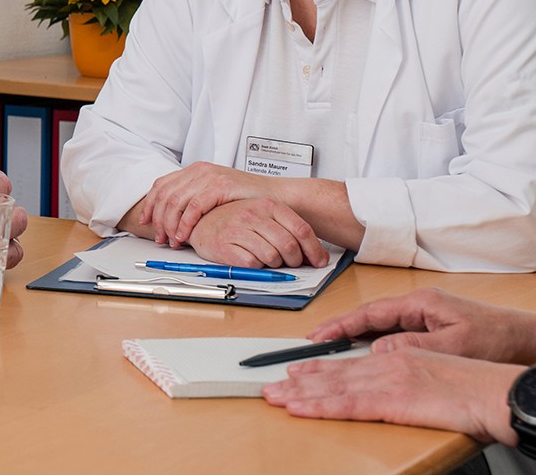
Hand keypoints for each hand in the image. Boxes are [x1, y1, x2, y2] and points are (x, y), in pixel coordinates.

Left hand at [139, 162, 268, 246]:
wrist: (275, 196)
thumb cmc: (245, 199)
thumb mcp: (214, 194)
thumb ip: (194, 198)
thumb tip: (170, 216)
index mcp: (194, 170)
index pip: (162, 185)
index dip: (151, 204)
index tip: (146, 221)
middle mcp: (199, 171)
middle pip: (165, 194)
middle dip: (158, 218)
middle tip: (160, 237)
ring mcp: (209, 177)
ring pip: (176, 201)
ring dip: (170, 224)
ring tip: (171, 240)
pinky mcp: (220, 186)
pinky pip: (194, 206)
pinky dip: (185, 223)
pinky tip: (184, 235)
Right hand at [185, 198, 328, 267]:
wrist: (202, 222)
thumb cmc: (236, 220)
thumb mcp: (266, 217)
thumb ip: (291, 231)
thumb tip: (318, 257)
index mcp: (268, 205)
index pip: (301, 230)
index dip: (314, 250)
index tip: (318, 261)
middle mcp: (253, 214)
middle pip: (289, 246)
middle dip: (295, 261)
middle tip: (291, 263)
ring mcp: (238, 229)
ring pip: (272, 257)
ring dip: (275, 265)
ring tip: (268, 260)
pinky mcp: (225, 246)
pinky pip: (252, 264)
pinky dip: (256, 267)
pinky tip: (252, 260)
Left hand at [262, 350, 522, 445]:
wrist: (496, 391)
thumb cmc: (475, 389)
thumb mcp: (435, 375)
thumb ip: (408, 379)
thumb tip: (393, 390)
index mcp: (398, 357)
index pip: (349, 364)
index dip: (318, 369)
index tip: (294, 371)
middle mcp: (387, 364)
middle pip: (334, 373)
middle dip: (298, 380)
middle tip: (270, 385)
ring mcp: (388, 381)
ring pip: (333, 387)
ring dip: (299, 393)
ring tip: (273, 396)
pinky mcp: (393, 400)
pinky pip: (348, 404)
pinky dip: (319, 406)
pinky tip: (298, 408)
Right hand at [309, 288, 535, 363]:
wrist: (524, 339)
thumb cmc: (497, 338)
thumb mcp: (455, 343)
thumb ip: (415, 345)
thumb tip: (378, 350)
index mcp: (419, 303)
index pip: (370, 313)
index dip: (341, 324)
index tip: (319, 336)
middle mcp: (416, 306)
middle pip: (367, 318)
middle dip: (338, 330)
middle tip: (312, 344)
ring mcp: (420, 317)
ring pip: (376, 327)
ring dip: (352, 338)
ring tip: (327, 351)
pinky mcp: (425, 329)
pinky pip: (388, 335)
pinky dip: (370, 344)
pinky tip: (359, 355)